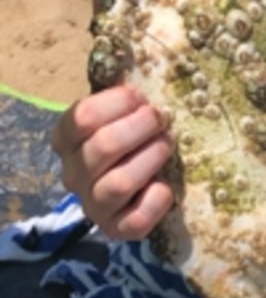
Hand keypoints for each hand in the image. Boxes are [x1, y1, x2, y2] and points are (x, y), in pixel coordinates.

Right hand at [51, 85, 173, 239]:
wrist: (138, 186)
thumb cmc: (131, 138)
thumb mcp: (121, 113)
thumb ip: (125, 97)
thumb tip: (141, 67)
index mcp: (67, 141)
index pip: (82, 117)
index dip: (117, 102)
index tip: (141, 97)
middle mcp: (74, 175)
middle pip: (103, 146)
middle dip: (140, 127)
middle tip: (160, 119)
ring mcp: (94, 205)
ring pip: (119, 183)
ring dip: (151, 157)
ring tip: (167, 144)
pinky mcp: (117, 229)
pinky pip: (136, 220)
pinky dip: (157, 199)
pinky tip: (166, 186)